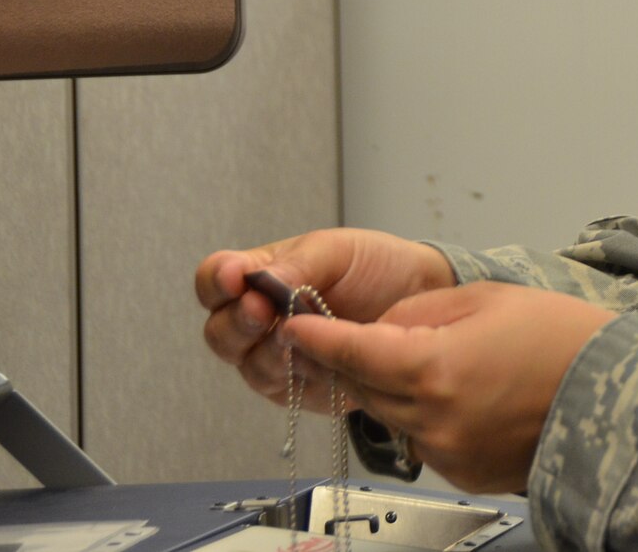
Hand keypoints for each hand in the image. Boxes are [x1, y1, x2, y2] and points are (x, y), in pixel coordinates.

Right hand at [196, 228, 454, 404]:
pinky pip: (284, 388)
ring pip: (247, 365)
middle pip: (220, 331)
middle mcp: (260, 320)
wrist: (422, 301)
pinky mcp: (301, 388)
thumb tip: (255, 280)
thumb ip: (296, 263)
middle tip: (261, 310)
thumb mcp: (338, 249)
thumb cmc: (376, 268)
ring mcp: (277, 356)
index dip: (217, 280)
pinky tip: (316, 358)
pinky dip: (297, 373)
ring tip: (295, 333)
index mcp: (261, 276)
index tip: (235, 277)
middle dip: (237, 322)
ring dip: (268, 350)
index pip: (215, 279)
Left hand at [280, 283, 615, 493]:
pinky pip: (424, 440)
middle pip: (366, 387)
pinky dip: (428, 417)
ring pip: (392, 416)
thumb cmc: (561, 339)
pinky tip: (466, 396)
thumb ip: (419, 314)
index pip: (353, 351)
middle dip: (358, 360)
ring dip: (395, 390)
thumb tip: (378, 328)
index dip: (319, 337)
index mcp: (434, 368)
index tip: (294, 325)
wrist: (615, 394)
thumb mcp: (486, 300)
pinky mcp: (462, 474)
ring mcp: (446, 453)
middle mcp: (432, 418)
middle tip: (361, 336)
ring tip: (440, 363)